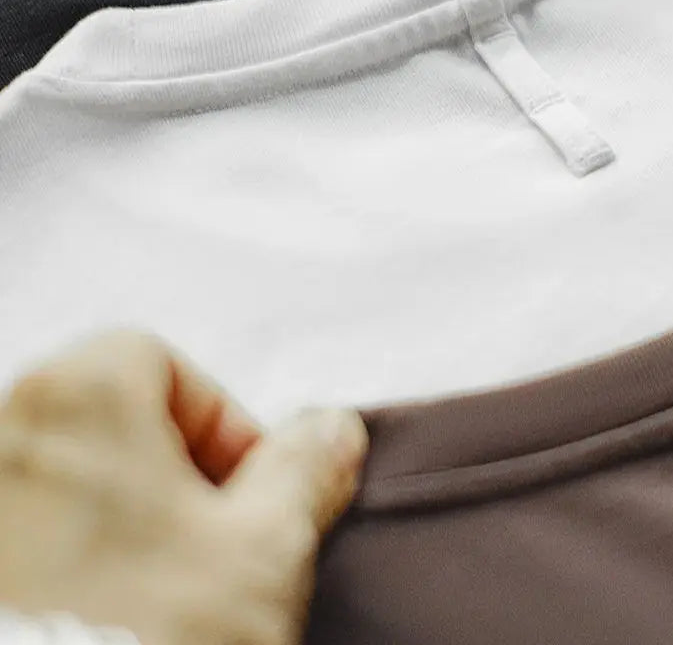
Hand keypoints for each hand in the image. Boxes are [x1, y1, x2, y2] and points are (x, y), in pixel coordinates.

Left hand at [0, 330, 366, 644]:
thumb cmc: (147, 640)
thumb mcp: (266, 546)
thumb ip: (305, 469)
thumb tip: (331, 432)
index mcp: (78, 396)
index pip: (162, 365)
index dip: (222, 424)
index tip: (250, 492)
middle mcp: (7, 440)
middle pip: (112, 428)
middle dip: (175, 480)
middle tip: (216, 549)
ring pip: (72, 491)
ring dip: (126, 527)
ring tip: (167, 597)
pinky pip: (32, 547)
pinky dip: (74, 571)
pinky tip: (114, 618)